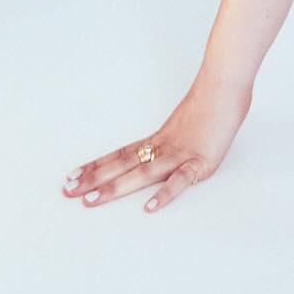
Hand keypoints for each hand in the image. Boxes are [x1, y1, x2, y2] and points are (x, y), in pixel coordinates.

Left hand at [61, 74, 253, 214]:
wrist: (227, 85)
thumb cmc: (213, 101)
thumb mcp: (187, 122)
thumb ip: (175, 137)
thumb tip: (166, 147)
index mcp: (160, 139)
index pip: (121, 154)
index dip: (96, 166)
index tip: (72, 176)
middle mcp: (164, 147)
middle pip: (123, 165)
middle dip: (94, 179)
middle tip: (66, 190)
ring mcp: (181, 154)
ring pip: (142, 173)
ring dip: (115, 187)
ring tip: (90, 200)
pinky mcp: (201, 162)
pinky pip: (180, 180)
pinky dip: (166, 194)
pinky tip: (149, 207)